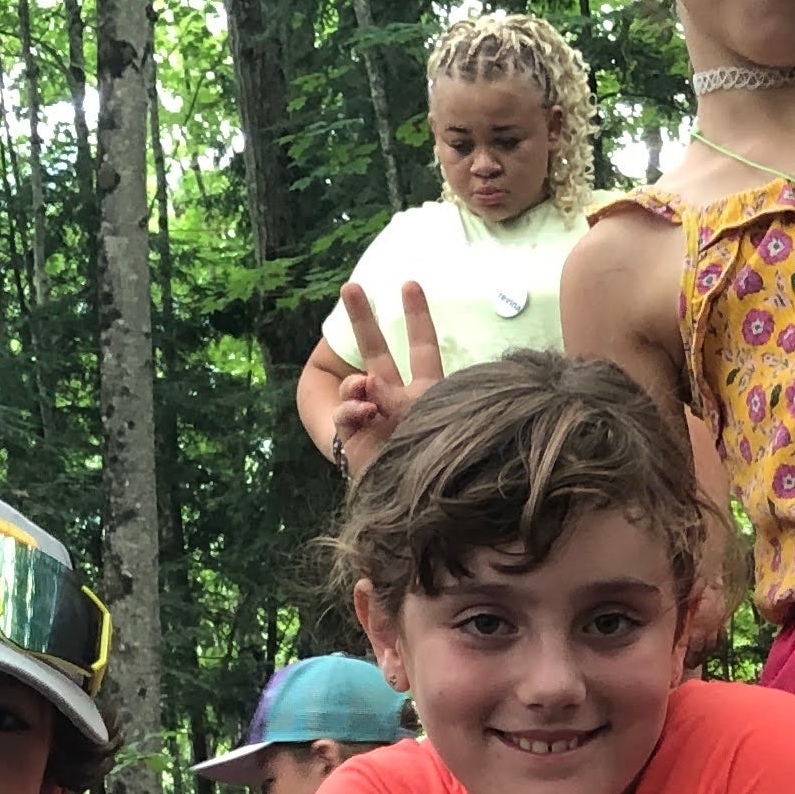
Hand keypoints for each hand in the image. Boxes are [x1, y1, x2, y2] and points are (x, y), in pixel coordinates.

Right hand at [329, 280, 447, 471]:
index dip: (417, 316)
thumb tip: (372, 382)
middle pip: (378, 352)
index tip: (409, 283)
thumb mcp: (445, 422)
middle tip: (350, 285)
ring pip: (355, 382)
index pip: (423, 347)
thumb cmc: (446, 467)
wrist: (420, 510)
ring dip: (355, 378)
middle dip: (363, 320)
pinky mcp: (355, 440)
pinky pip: (348, 414)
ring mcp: (375, 418)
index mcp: (427, 391)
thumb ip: (416, 400)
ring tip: (366, 385)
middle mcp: (398, 400)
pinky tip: (364, 409)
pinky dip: (354, 407)